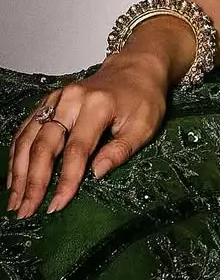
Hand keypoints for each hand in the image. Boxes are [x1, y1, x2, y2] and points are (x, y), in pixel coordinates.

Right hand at [6, 53, 168, 218]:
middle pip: (44, 145)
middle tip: (25, 210)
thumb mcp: (145, 126)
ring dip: (18, 172)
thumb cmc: (143, 98)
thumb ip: (121, 150)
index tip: (57, 204)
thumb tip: (96, 173)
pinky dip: (16, 154)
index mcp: (97, 105)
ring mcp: (56, 99)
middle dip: (33, 182)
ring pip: (29, 138)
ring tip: (15, 201)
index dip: (66, 179)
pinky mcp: (49, 101)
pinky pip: (26, 129)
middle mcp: (71, 99)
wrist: (136, 69)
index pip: (76, 149)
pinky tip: (14, 176)